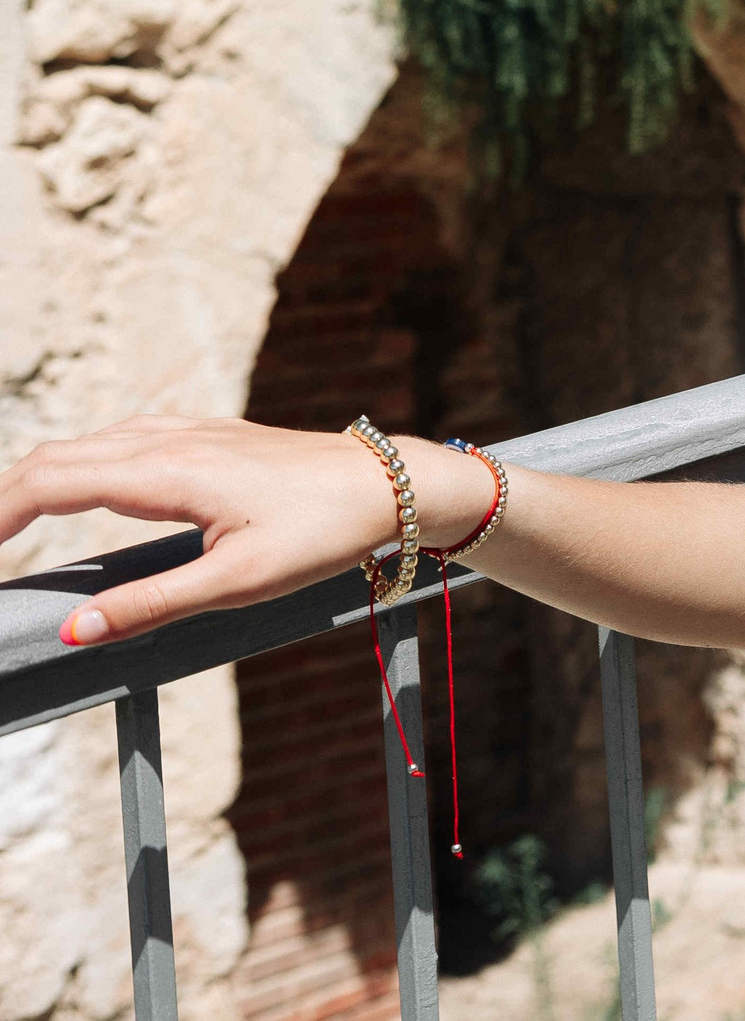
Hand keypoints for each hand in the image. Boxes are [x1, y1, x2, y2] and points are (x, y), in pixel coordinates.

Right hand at [0, 416, 492, 645]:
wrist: (391, 485)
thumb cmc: (323, 533)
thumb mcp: (238, 581)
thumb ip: (151, 604)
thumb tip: (77, 629)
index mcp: (167, 472)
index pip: (51, 481)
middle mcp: (171, 440)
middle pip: (59, 457)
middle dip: (6, 496)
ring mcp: (193, 431)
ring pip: (91, 442)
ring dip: (44, 475)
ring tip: (12, 519)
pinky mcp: (213, 434)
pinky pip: (128, 435)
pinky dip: (86, 458)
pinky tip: (87, 478)